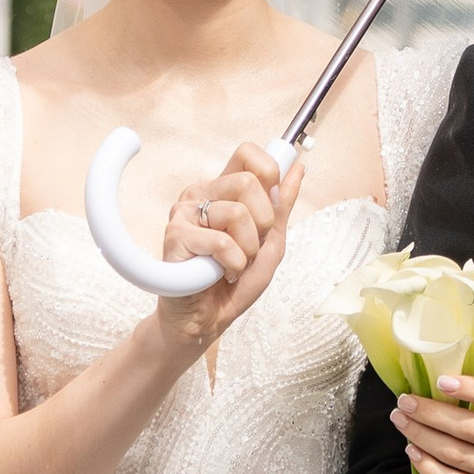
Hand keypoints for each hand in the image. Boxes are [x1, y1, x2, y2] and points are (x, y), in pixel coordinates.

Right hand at [152, 141, 303, 354]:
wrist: (207, 320)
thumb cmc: (233, 282)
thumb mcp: (270, 242)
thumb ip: (281, 205)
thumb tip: (298, 168)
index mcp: (222, 189)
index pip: (247, 153)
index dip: (268, 173)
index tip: (270, 204)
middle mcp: (200, 194)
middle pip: (249, 182)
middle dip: (262, 223)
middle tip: (248, 247)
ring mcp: (185, 213)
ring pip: (238, 213)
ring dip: (247, 249)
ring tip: (232, 263)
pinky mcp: (175, 235)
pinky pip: (222, 242)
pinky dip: (232, 264)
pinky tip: (220, 273)